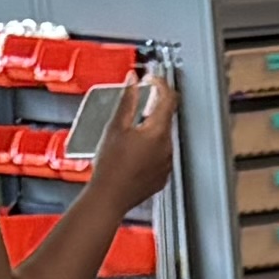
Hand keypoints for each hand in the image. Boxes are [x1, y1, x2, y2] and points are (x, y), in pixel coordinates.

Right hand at [92, 67, 180, 215]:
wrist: (109, 197)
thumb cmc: (111, 166)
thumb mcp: (115, 126)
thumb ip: (127, 100)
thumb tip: (132, 81)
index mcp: (158, 132)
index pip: (169, 98)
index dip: (160, 84)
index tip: (150, 81)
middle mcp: (167, 148)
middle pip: (166, 118)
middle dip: (153, 107)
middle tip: (137, 104)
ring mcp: (166, 164)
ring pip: (163, 138)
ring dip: (151, 129)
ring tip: (131, 133)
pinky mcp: (162, 177)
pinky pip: (160, 156)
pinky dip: (150, 148)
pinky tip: (134, 152)